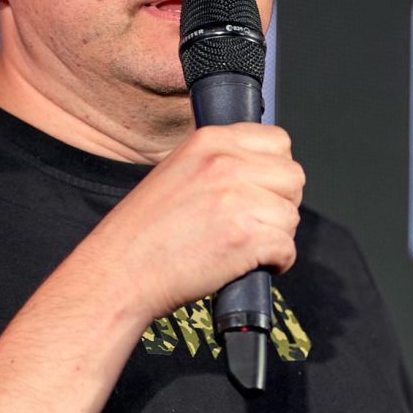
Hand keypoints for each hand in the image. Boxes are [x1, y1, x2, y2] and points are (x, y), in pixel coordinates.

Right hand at [81, 123, 303, 322]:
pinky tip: (247, 264)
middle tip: (255, 222)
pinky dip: (276, 263)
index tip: (263, 191)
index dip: (276, 171)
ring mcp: (237, 199)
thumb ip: (220, 164)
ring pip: (292, 215)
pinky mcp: (246, 237)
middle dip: (280, 204)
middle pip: (293, 177)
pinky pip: (288, 249)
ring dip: (276, 236)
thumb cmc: (142, 233)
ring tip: (244, 246)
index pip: (278, 141)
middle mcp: (226, 163)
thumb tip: (262, 174)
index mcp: (209, 141)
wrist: (119, 271)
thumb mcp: (178, 172)